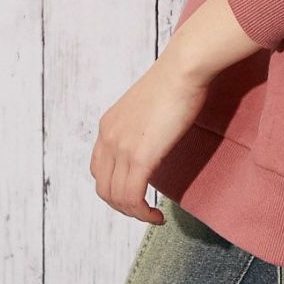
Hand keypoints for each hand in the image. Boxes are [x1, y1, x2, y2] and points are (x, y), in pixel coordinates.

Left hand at [89, 55, 209, 224]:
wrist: (183, 68)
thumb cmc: (176, 80)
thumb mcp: (148, 106)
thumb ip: (142, 126)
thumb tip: (154, 139)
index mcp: (108, 125)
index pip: (99, 169)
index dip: (114, 188)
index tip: (135, 193)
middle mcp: (108, 138)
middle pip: (104, 188)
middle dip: (122, 206)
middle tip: (144, 210)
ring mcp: (121, 148)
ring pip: (117, 197)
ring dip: (134, 213)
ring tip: (152, 216)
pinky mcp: (139, 157)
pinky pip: (132, 197)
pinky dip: (142, 213)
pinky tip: (157, 215)